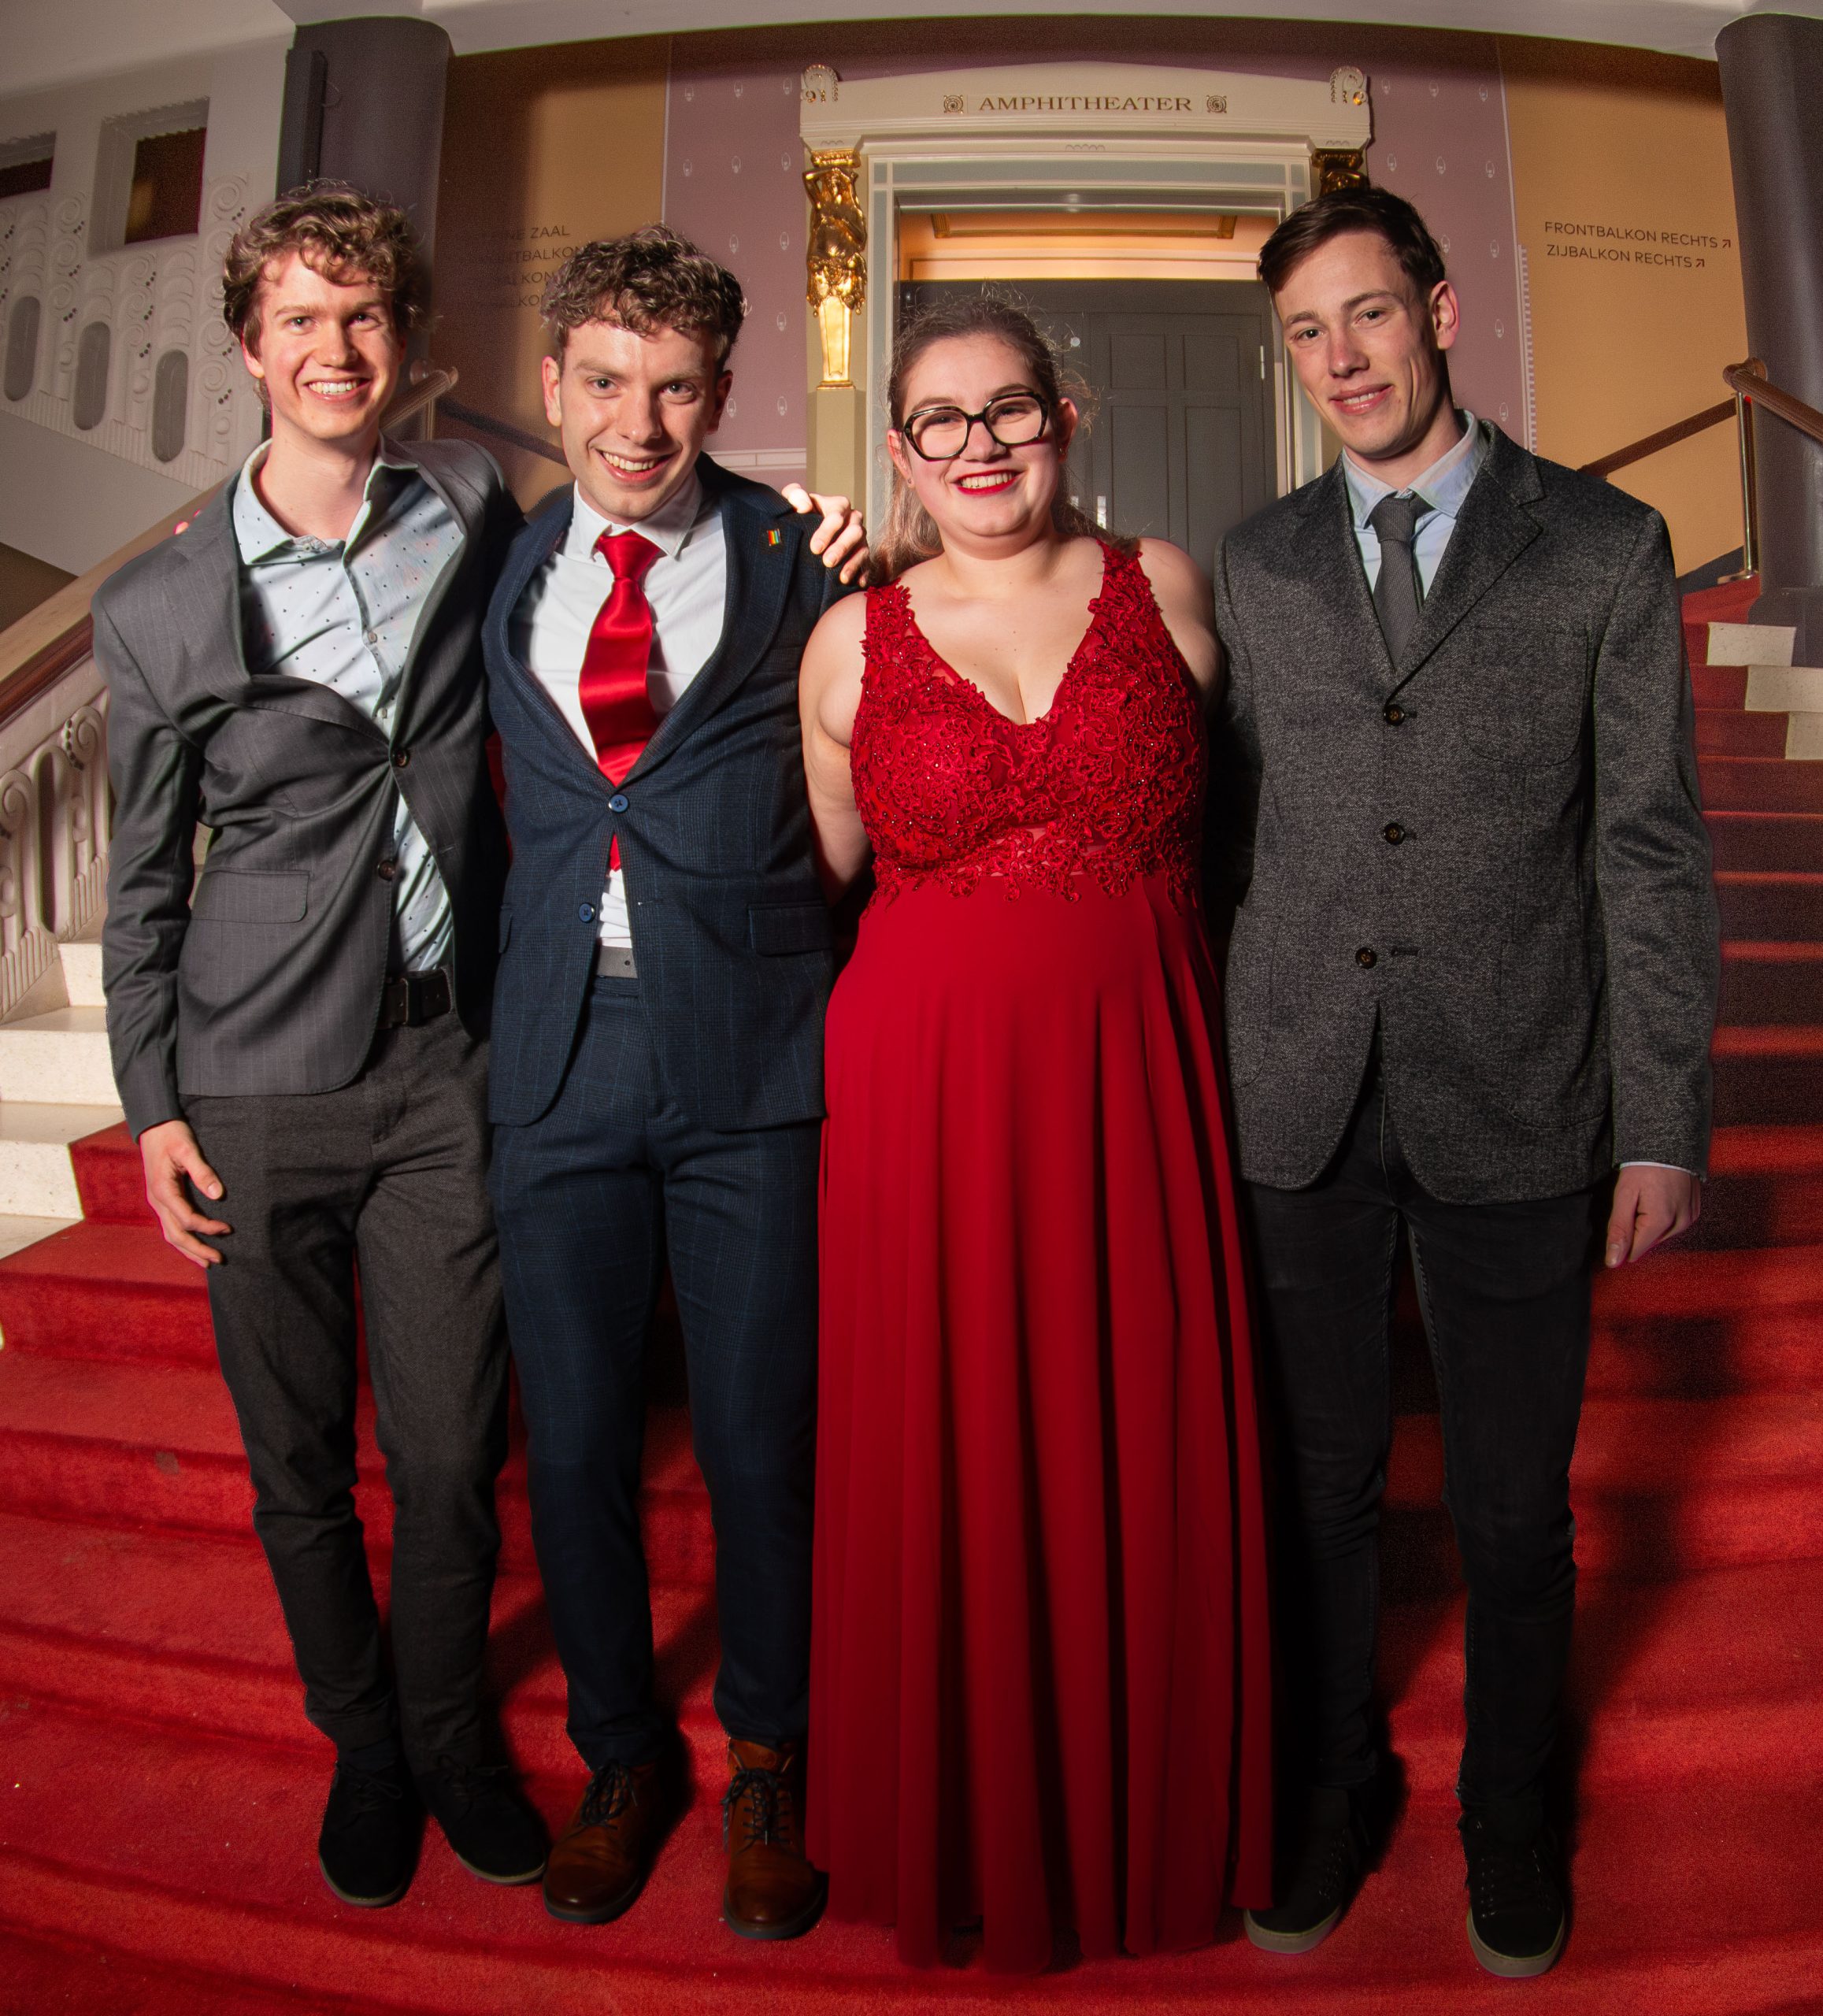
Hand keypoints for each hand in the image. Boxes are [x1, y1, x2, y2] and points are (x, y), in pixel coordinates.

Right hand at [139, 1118, 229, 1267]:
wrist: (153, 1125)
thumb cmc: (172, 1135)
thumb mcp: (188, 1149)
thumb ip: (202, 1172)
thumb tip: (217, 1194)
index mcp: (163, 1190)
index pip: (186, 1219)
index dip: (208, 1227)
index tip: (228, 1229)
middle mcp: (157, 1201)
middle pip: (175, 1235)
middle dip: (197, 1250)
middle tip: (219, 1260)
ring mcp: (157, 1202)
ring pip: (170, 1234)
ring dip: (188, 1249)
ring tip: (206, 1262)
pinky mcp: (161, 1199)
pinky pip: (169, 1225)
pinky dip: (182, 1238)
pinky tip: (193, 1244)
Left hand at [780, 482, 869, 583]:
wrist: (805, 529)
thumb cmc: (798, 513)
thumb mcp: (792, 500)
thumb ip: (795, 496)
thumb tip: (804, 508)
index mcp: (838, 505)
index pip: (837, 514)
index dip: (827, 531)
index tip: (815, 548)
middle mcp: (853, 520)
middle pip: (854, 531)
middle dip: (841, 547)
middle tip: (828, 562)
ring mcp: (860, 538)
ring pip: (863, 548)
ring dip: (853, 563)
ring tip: (842, 577)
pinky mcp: (863, 554)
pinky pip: (868, 563)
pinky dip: (863, 573)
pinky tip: (857, 583)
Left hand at [1604, 1165, 1700, 1266]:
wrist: (1670, 1143)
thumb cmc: (1643, 1166)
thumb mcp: (1624, 1195)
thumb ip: (1619, 1230)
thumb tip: (1613, 1262)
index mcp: (1661, 1222)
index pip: (1635, 1252)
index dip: (1622, 1238)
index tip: (1620, 1217)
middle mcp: (1680, 1225)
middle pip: (1647, 1243)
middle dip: (1636, 1228)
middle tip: (1634, 1202)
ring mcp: (1690, 1219)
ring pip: (1660, 1236)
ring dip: (1649, 1223)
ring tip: (1647, 1197)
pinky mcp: (1694, 1213)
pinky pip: (1673, 1226)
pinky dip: (1662, 1217)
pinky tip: (1657, 1198)